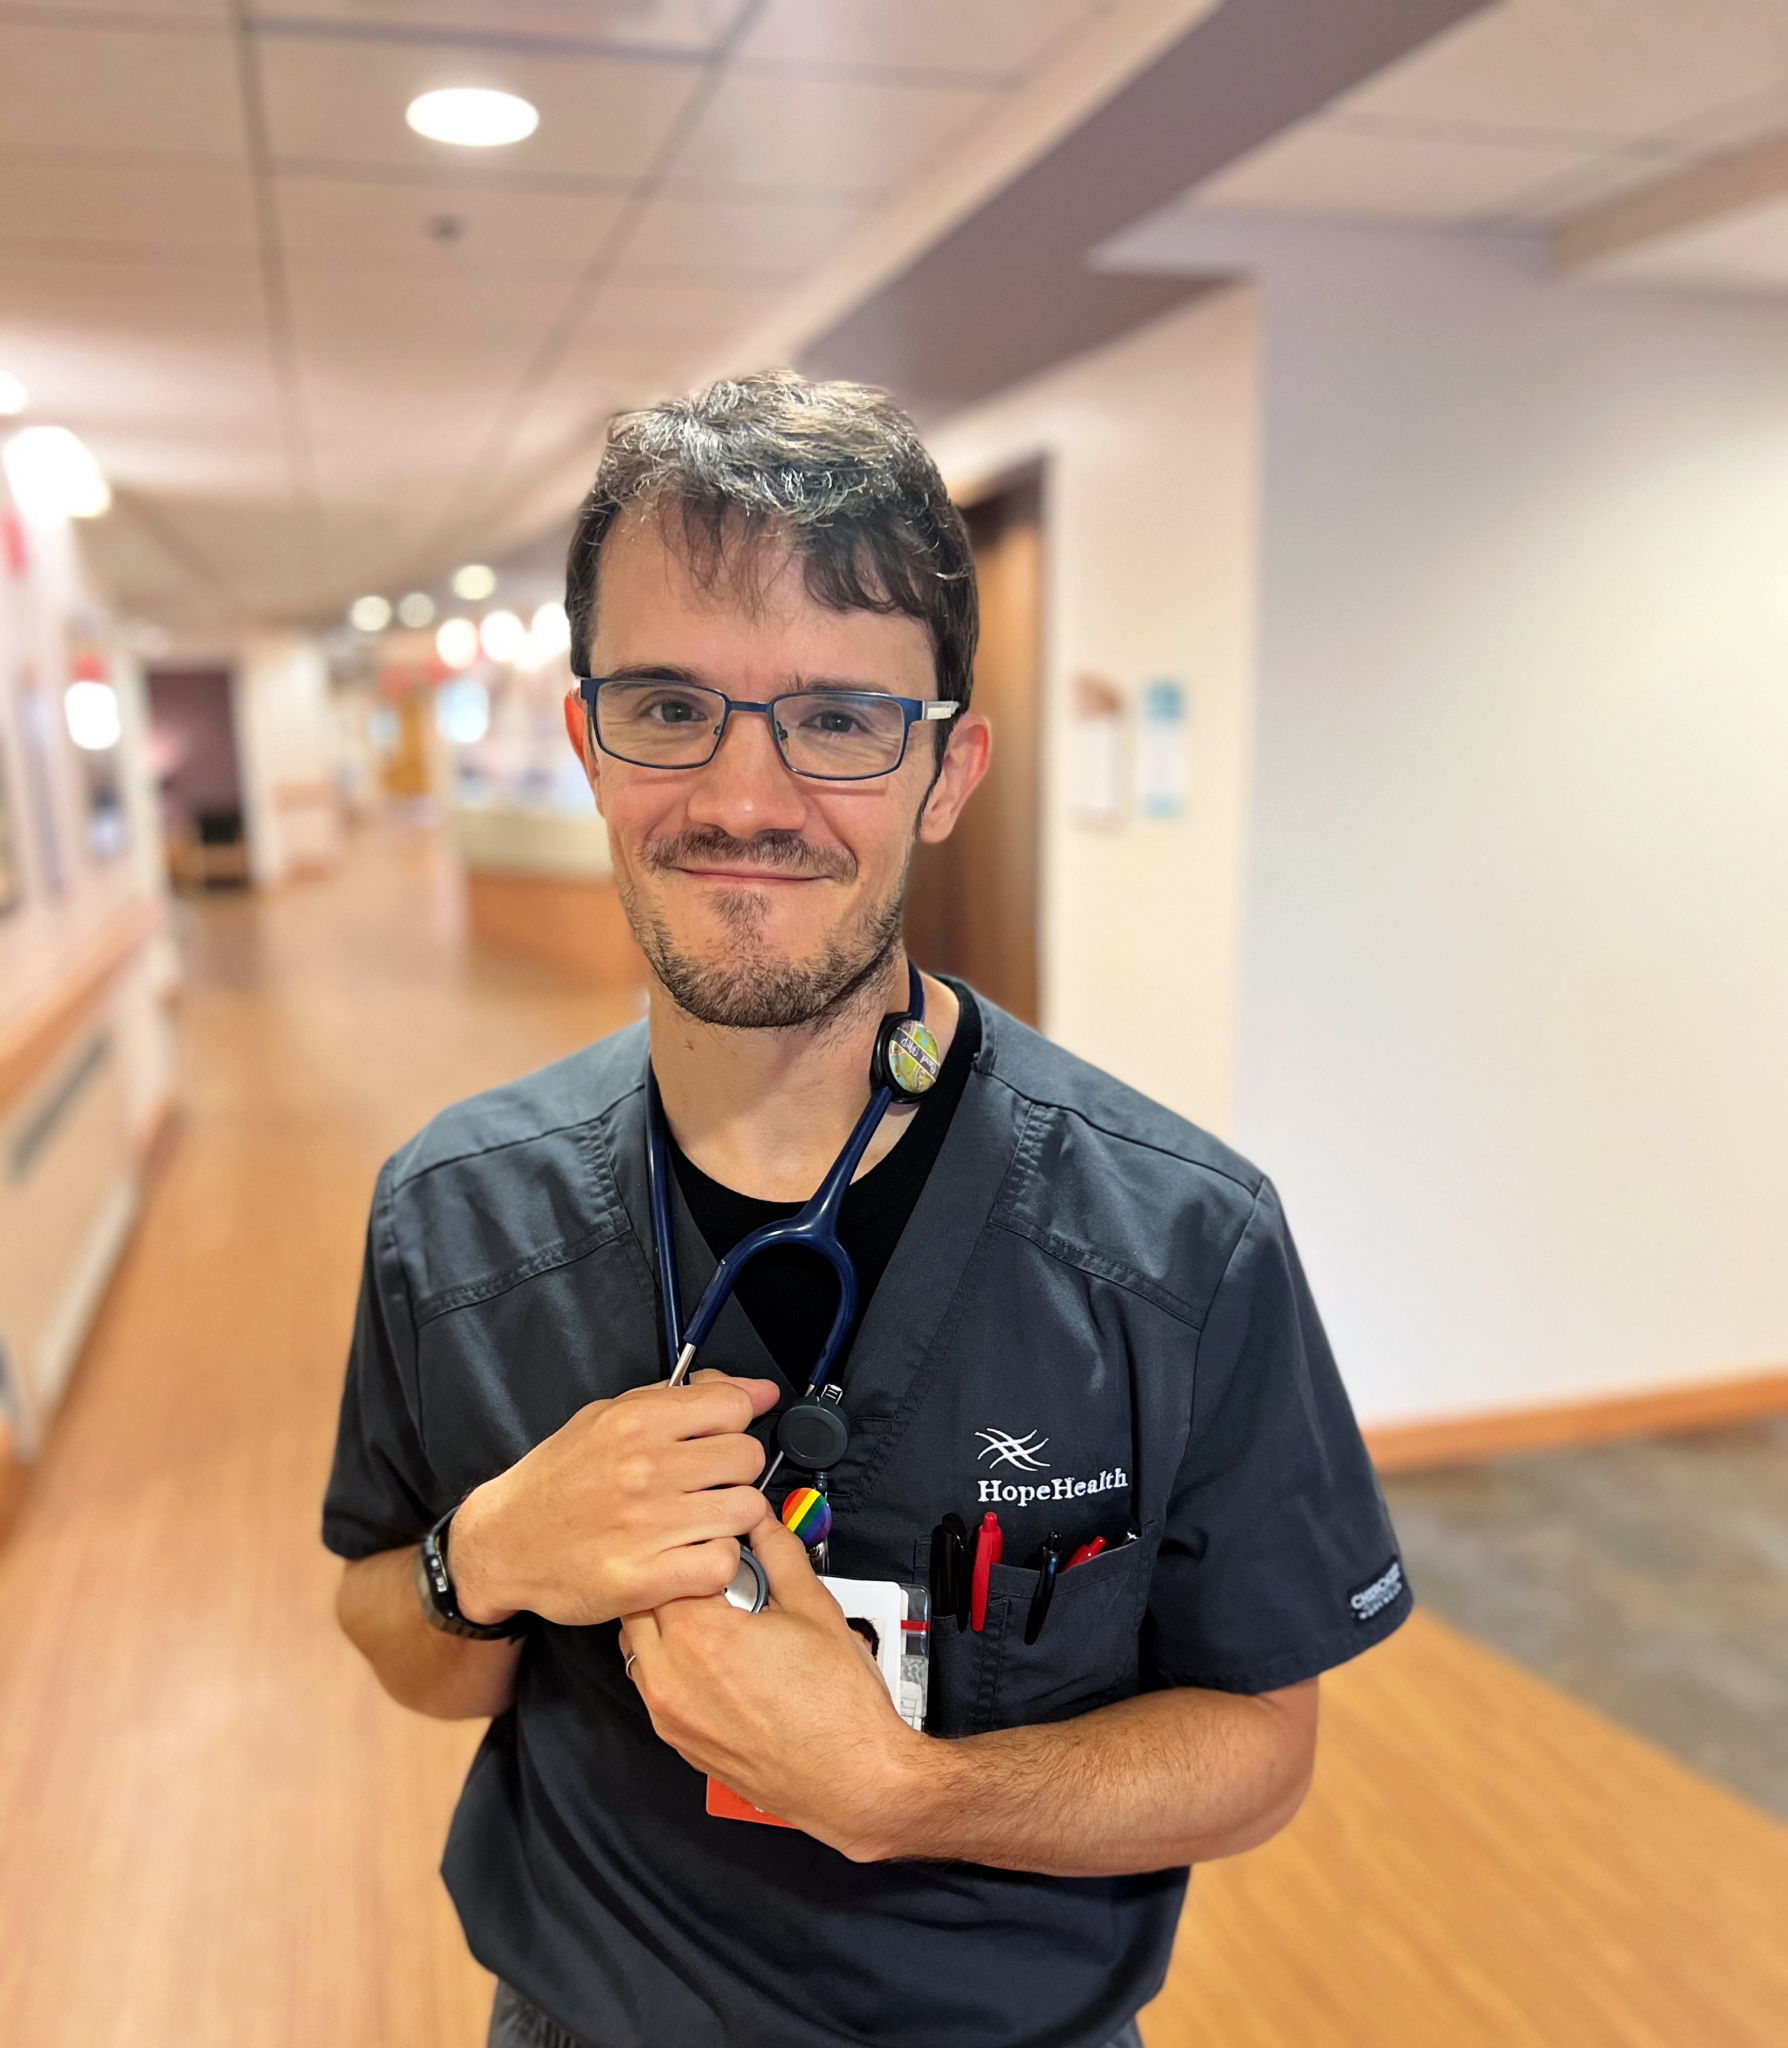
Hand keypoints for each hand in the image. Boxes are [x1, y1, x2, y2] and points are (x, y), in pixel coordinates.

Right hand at [449, 1371, 777, 1628]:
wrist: (502, 1542)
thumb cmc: (560, 1478)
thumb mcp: (609, 1416)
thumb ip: (685, 1398)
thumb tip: (759, 1391)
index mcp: (634, 1421)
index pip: (734, 1406)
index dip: (733, 1423)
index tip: (715, 1439)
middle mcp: (642, 1468)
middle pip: (747, 1457)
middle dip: (734, 1470)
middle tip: (706, 1484)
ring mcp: (644, 1525)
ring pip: (745, 1510)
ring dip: (730, 1518)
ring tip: (699, 1520)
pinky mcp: (643, 1579)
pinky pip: (723, 1563)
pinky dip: (716, 1562)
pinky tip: (690, 1555)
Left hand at [620, 1516, 922, 1859]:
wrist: (851, 1780)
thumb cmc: (838, 1708)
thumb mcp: (815, 1607)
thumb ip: (779, 1553)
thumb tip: (761, 1523)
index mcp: (700, 1638)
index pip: (664, 1567)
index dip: (690, 1549)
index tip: (716, 1548)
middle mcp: (672, 1680)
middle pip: (637, 1605)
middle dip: (668, 1582)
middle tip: (712, 1578)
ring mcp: (669, 1717)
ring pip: (635, 1647)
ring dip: (661, 1623)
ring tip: (713, 1617)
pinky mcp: (677, 1741)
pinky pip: (651, 1686)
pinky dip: (668, 1662)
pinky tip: (713, 1659)